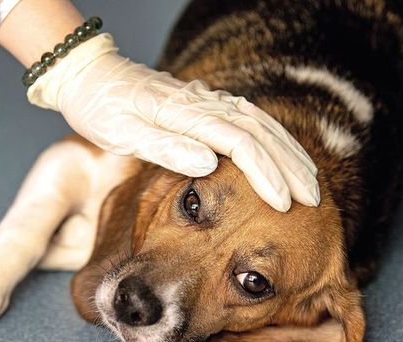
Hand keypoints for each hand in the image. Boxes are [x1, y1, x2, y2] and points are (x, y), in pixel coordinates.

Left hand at [27, 34, 318, 211]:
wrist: (89, 77)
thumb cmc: (100, 108)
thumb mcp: (123, 132)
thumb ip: (165, 147)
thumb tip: (209, 164)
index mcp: (185, 113)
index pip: (239, 143)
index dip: (265, 174)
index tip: (283, 204)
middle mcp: (202, 103)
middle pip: (260, 131)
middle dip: (289, 165)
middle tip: (312, 199)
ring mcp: (205, 101)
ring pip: (259, 123)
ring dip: (287, 151)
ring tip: (308, 179)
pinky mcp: (202, 104)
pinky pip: (247, 118)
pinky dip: (270, 136)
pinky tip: (280, 150)